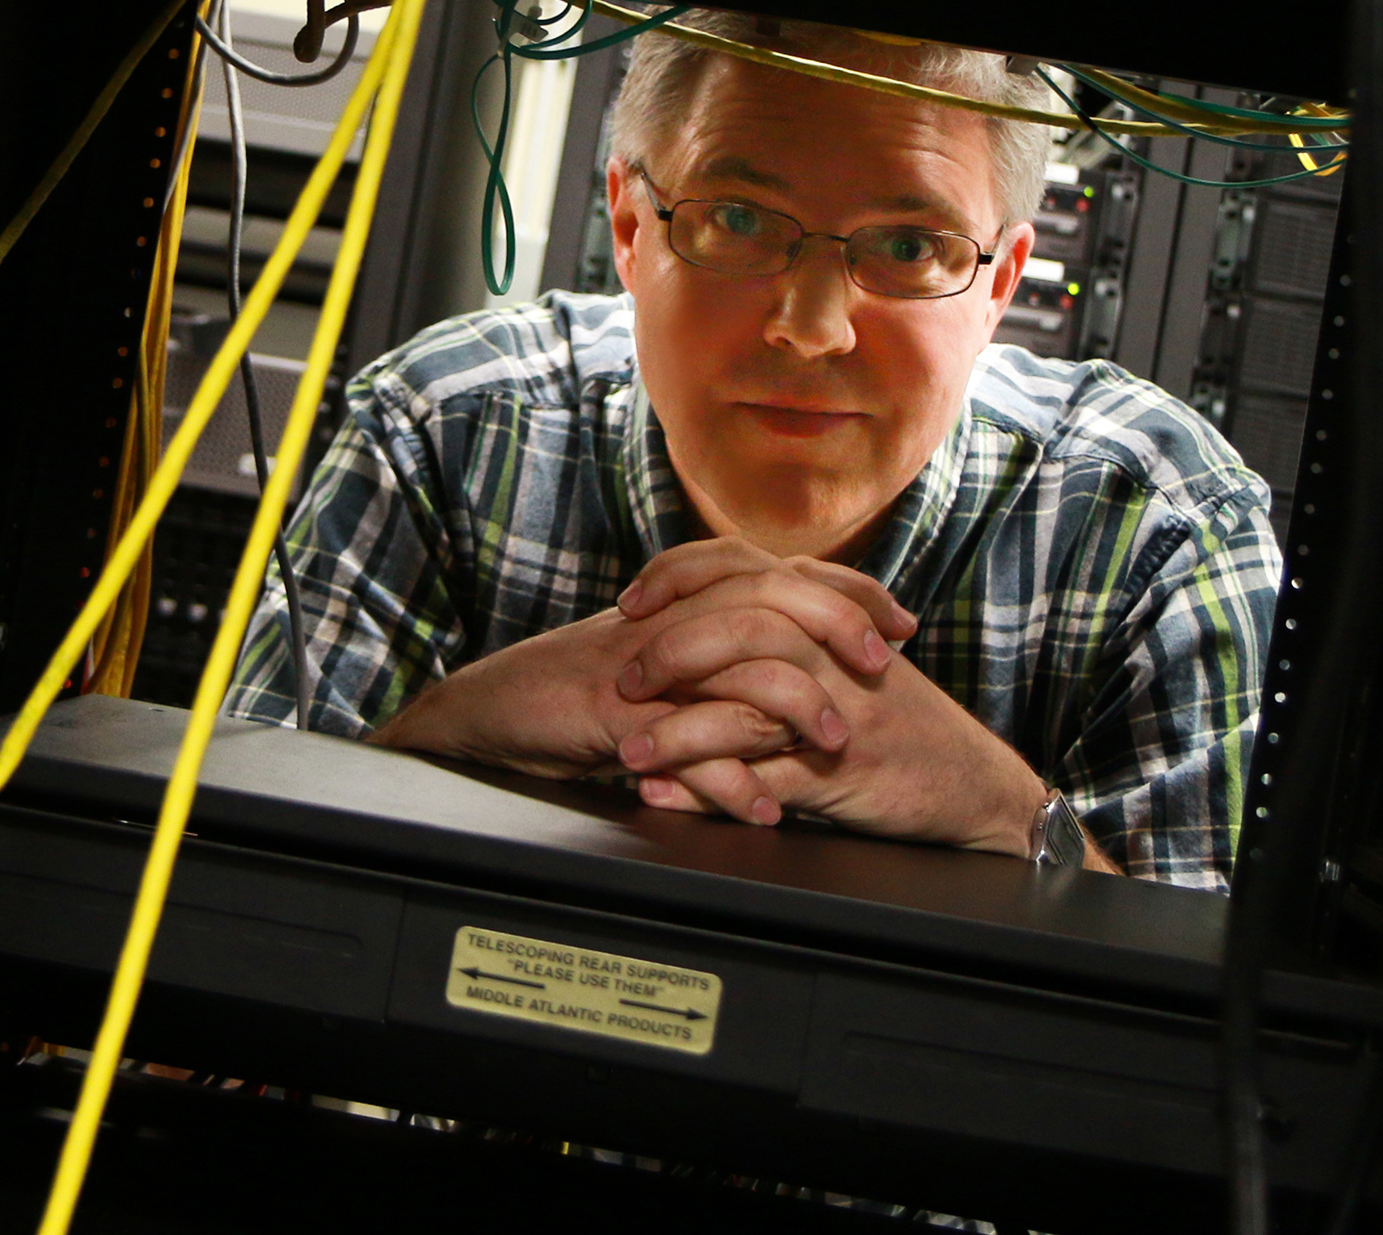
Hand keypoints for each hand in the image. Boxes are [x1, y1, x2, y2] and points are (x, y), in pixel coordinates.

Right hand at [368, 542, 904, 783]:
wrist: (486, 712)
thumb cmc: (569, 691)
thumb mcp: (655, 663)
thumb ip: (715, 655)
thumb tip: (793, 665)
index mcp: (683, 604)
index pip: (779, 572)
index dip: (844, 590)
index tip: (896, 620)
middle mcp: (669, 621)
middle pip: (769, 594)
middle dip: (836, 626)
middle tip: (880, 666)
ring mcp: (644, 666)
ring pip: (735, 661)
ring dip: (794, 705)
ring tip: (834, 745)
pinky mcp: (616, 714)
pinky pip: (685, 741)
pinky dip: (728, 781)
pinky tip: (761, 810)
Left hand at [612, 542, 1053, 855]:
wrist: (974, 787)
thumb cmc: (903, 725)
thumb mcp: (849, 659)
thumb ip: (791, 627)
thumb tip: (707, 616)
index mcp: (825, 614)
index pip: (741, 566)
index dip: (677, 576)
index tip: (629, 602)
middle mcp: (831, 651)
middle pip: (739, 624)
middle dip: (668, 651)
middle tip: (621, 682)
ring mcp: (836, 712)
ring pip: (745, 701)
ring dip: (674, 731)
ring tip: (624, 753)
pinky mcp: (839, 773)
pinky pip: (761, 777)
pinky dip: (703, 790)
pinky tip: (662, 797)